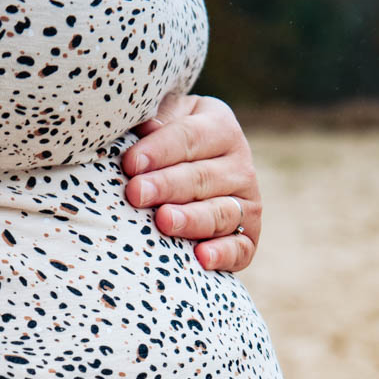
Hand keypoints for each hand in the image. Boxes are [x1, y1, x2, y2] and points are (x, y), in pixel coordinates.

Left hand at [122, 94, 261, 272]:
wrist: (193, 183)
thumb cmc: (166, 148)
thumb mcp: (164, 122)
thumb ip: (155, 121)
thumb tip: (145, 124)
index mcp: (220, 128)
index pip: (189, 137)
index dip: (159, 149)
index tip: (130, 163)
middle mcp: (240, 165)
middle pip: (202, 177)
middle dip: (167, 186)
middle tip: (136, 193)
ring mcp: (248, 204)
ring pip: (220, 212)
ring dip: (191, 219)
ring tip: (163, 221)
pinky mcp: (249, 239)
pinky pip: (240, 249)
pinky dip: (223, 254)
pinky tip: (201, 257)